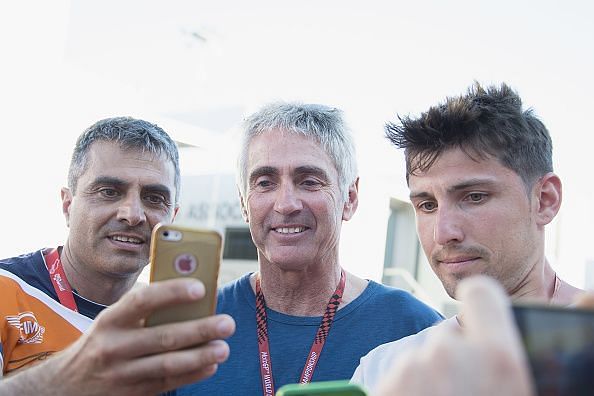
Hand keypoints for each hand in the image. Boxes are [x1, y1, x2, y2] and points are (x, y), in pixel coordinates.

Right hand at [1, 278, 234, 394]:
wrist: (65, 385)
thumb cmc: (102, 340)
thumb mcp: (112, 320)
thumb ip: (143, 309)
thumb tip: (190, 294)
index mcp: (110, 319)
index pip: (142, 301)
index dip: (172, 293)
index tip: (200, 287)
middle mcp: (113, 347)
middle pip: (162, 337)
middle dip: (199, 330)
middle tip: (227, 323)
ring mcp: (121, 374)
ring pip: (166, 364)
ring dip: (199, 356)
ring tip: (223, 348)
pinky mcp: (131, 394)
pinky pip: (166, 383)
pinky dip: (191, 375)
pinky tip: (210, 366)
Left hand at [376, 276, 534, 395]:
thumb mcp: (515, 388)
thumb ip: (507, 358)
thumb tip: (514, 338)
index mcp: (498, 358)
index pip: (481, 293)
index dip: (482, 302)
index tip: (480, 319)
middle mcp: (452, 354)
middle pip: (448, 337)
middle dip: (454, 359)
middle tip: (463, 389)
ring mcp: (415, 368)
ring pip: (425, 360)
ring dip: (433, 378)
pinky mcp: (387, 382)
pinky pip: (403, 376)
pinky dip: (411, 389)